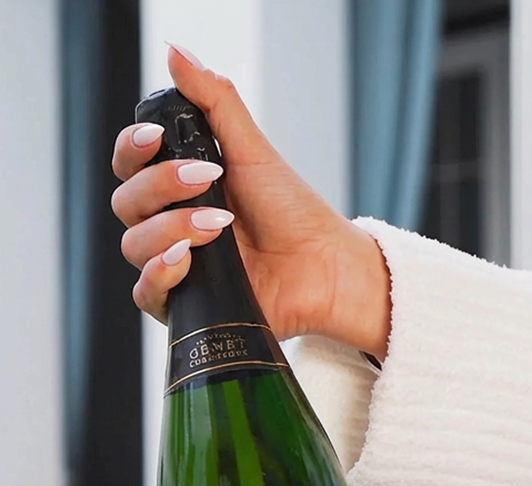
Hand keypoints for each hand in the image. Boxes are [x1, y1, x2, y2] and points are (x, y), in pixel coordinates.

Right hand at [111, 45, 391, 359]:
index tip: (155, 139)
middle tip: (207, 182)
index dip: (132, 150)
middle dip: (159, 188)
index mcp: (179, 188)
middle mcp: (170, 225)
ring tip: (216, 226)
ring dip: (168, 229)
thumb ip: (214, 102)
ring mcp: (177, 266)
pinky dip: (159, 275)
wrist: (324, 268)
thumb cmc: (293, 212)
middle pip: (126, 203)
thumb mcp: (252, 150)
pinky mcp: (186, 305)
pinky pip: (144, 294)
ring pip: (132, 246)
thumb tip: (176, 53)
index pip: (130, 165)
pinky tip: (185, 261)